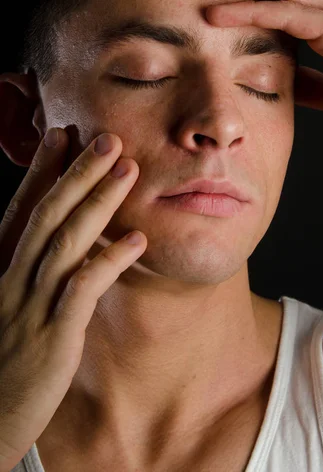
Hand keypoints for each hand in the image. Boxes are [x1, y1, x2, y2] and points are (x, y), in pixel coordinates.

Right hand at [0, 129, 146, 470]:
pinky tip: (136, 239)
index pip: (24, 210)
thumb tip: (62, 240)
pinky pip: (83, 290)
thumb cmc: (6, 360)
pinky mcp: (53, 337)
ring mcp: (31, 307)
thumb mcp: (13, 308)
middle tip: (108, 138)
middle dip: (78, 172)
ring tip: (128, 169)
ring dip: (98, 202)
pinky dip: (110, 261)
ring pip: (66, 242)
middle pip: (48, 215)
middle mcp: (13, 280)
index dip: (42, 171)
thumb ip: (33, 272)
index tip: (61, 135)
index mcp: (3, 270)